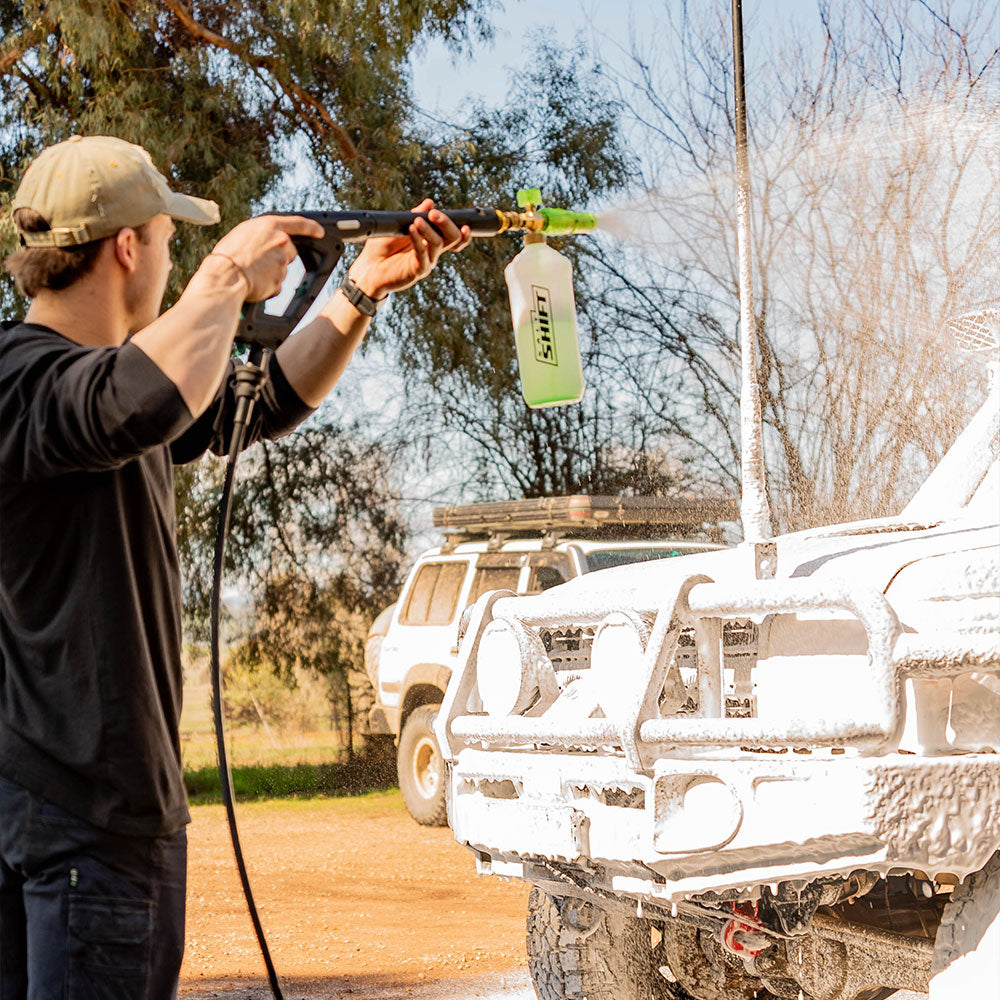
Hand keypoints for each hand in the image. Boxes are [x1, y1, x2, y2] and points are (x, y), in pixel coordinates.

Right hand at [209, 215, 324, 301]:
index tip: (320, 232)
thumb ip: (261, 235)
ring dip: (270, 272)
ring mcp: (283, 261)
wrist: (225, 275)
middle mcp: (281, 241)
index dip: (311, 228)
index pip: (298, 223)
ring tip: (251, 271)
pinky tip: (254, 282)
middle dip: (279, 257)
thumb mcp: (243, 233)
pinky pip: (276, 284)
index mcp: (270, 225)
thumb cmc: (227, 254)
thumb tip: (266, 244)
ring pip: (282, 269)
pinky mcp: (281, 279)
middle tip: (259, 261)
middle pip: (290, 251)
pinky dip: (267, 286)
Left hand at [347, 199, 471, 299]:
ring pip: (439, 245)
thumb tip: (430, 202)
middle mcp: (432, 251)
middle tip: (435, 215)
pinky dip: (418, 240)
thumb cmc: (382, 247)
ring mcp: (427, 261)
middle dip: (447, 224)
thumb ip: (414, 214)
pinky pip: (423, 254)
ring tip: (417, 221)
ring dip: (429, 230)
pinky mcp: (417, 270)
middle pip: (453, 239)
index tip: (465, 221)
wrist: (369, 268)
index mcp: (431, 240)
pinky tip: (411, 229)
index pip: (454, 235)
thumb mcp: (398, 225)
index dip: (462, 229)